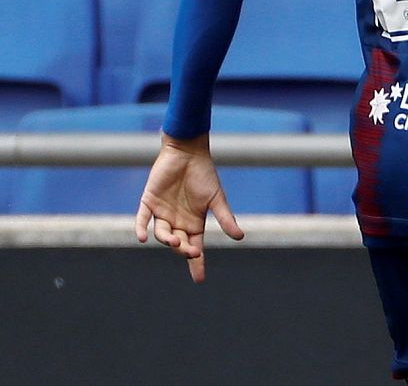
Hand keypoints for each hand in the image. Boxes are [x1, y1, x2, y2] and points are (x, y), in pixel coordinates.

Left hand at [134, 133, 244, 282]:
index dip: (196, 264)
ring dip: (167, 240)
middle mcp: (176, 222)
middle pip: (179, 243)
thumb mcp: (217, 198)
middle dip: (184, 250)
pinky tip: (143, 238)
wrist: (188, 153)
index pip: (194, 248)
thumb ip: (225, 218)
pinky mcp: (148, 202)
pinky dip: (141, 229)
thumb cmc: (204, 174)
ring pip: (161, 234)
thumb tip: (240, 237)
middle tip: (192, 252)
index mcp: (193, 223)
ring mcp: (161, 213)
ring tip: (175, 241)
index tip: (199, 279)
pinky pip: (142, 220)